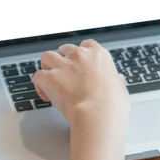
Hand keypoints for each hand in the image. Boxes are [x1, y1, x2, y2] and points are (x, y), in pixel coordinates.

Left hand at [34, 40, 128, 159]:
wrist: (98, 113)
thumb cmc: (112, 104)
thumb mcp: (121, 88)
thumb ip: (117, 81)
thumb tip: (118, 80)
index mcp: (99, 55)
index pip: (86, 45)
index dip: (81, 55)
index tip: (80, 65)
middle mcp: (80, 55)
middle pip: (64, 49)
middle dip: (63, 60)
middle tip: (64, 75)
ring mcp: (64, 65)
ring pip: (47, 57)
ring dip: (47, 67)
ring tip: (50, 81)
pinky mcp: (50, 77)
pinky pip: (38, 76)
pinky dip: (39, 85)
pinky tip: (46, 95)